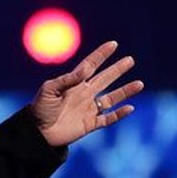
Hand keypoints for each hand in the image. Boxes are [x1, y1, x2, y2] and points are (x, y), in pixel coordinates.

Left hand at [29, 40, 144, 147]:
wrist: (37, 133)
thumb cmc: (40, 109)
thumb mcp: (49, 90)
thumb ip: (67, 79)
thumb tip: (86, 69)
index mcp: (74, 83)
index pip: (90, 65)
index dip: (101, 55)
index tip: (113, 44)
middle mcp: (84, 94)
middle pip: (105, 79)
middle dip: (117, 69)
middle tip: (130, 60)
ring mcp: (88, 109)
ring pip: (111, 98)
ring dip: (125, 91)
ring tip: (139, 84)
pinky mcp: (90, 124)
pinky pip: (108, 119)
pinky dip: (119, 114)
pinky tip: (130, 108)